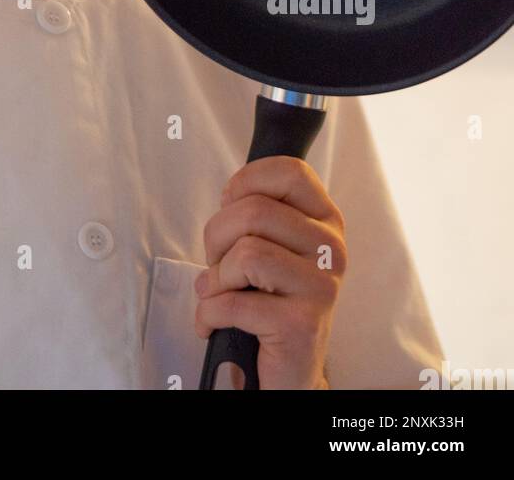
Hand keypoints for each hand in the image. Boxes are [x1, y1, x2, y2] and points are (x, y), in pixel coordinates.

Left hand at [194, 155, 346, 389]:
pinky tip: (214, 321)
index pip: (290, 171)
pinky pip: (233, 302)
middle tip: (219, 262)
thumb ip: (257, 211)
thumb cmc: (271, 298)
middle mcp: (330, 249)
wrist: (290, 368)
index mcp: (325, 220)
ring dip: (216, 276)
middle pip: (253, 211)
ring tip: (220, 291)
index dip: (247, 182)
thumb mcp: (273, 244)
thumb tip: (229, 197)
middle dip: (217, 237)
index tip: (231, 204)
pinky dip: (209, 312)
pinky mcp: (301, 325)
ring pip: (245, 253)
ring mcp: (321, 287)